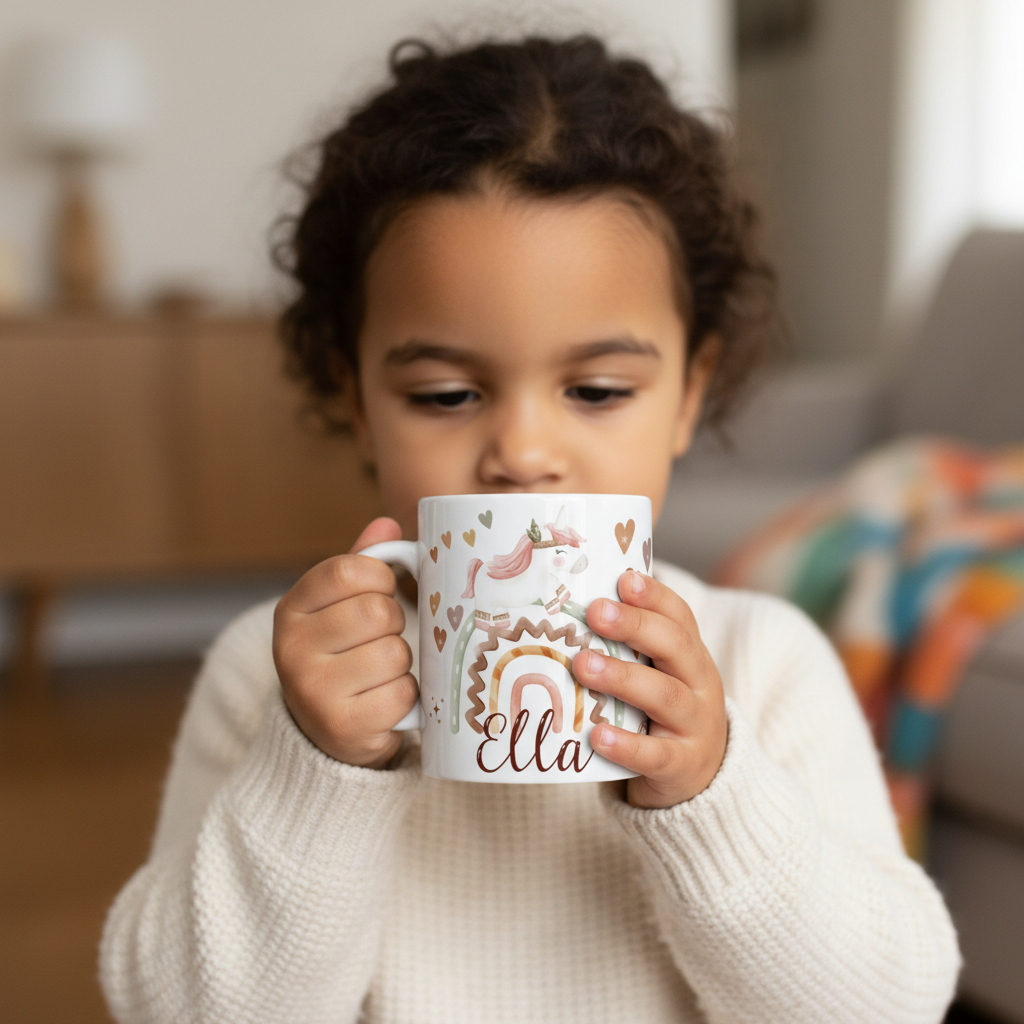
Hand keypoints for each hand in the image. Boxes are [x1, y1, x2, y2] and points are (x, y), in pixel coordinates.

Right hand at [273, 517, 417, 768]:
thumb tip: (387, 524)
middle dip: (395, 624)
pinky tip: (383, 701)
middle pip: (378, 612)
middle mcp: (292, 649)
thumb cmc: (341, 655)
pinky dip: (406, 696)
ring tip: (380, 673)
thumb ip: (361, 563)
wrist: (325, 734)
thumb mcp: (339, 606)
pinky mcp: (343, 726)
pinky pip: (403, 693)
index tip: (382, 591)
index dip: (381, 578)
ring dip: (402, 663)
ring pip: (394, 653)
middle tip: (380, 639)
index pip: (348, 570)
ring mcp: (314, 690)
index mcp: (290, 610)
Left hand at [572, 571, 727, 808]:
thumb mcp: (659, 674)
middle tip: (594, 612)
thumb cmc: (664, 713)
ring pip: (664, 696)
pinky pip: (656, 755)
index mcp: (691, 655)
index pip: (679, 617)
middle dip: (634, 626)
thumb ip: (629, 647)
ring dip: (622, 677)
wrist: (706, 776)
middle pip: (675, 647)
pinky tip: (597, 736)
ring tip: (583, 664)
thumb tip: (569, 609)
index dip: (654, 596)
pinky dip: (626, 746)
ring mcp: (694, 726)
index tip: (623, 579)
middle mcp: (699, 684)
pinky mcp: (682, 766)